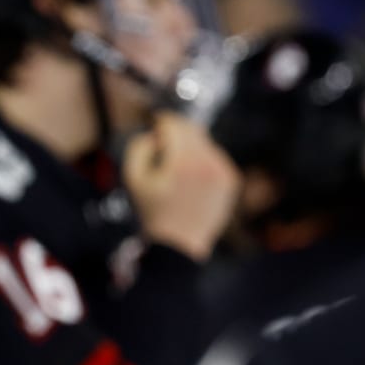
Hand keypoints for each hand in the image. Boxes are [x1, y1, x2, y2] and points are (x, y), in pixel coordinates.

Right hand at [122, 113, 238, 262]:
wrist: (179, 243)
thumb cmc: (152, 211)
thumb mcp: (133, 178)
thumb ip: (139, 147)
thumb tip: (155, 135)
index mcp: (183, 161)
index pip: (174, 125)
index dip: (162, 121)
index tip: (155, 121)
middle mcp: (207, 162)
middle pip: (192, 129)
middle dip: (176, 131)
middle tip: (164, 142)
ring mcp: (222, 171)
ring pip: (205, 142)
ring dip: (190, 147)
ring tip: (176, 168)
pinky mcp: (231, 179)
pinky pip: (216, 157)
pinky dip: (202, 160)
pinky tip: (190, 178)